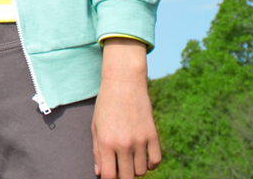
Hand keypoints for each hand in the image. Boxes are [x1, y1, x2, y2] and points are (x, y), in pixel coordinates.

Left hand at [92, 40, 161, 178]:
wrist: (124, 83)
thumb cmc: (106, 105)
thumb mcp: (95, 126)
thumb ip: (97, 151)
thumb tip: (100, 173)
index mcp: (105, 142)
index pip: (110, 176)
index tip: (110, 177)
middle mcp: (123, 144)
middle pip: (128, 177)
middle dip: (124, 177)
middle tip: (121, 169)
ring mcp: (140, 140)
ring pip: (142, 171)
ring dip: (136, 169)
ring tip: (130, 159)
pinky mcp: (153, 135)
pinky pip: (156, 161)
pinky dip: (151, 164)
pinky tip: (144, 158)